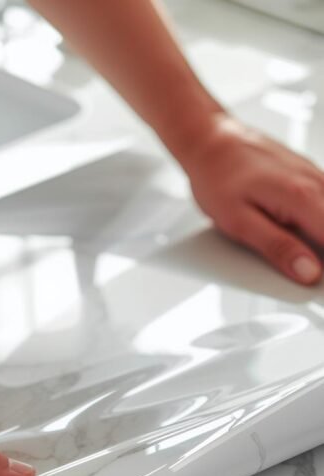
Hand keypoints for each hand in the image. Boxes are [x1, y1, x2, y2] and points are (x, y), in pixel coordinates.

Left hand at [184, 114, 323, 284]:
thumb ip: (277, 248)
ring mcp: (315, 177)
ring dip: (321, 242)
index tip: (320, 286)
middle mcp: (315, 183)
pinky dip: (319, 224)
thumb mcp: (239, 223)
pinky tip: (306, 239)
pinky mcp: (310, 177)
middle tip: (312, 279)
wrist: (211, 141)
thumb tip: (308, 272)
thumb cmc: (218, 178)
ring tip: (309, 263)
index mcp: (301, 197)